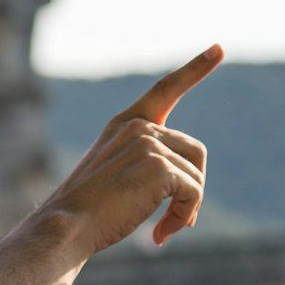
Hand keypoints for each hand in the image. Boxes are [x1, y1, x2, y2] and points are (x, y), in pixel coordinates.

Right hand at [35, 44, 222, 257]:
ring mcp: (149, 143)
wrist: (65, 226)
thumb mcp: (114, 176)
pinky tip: (159, 235)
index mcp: (124, 125)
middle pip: (193, 152)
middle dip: (190, 188)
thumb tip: (191, 188)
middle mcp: (138, 127)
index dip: (195, 69)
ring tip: (162, 231)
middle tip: (174, 221)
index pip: (165, 89)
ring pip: (196, 176)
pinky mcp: (160, 166)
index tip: (218, 48)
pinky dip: (184, 217)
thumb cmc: (85, 212)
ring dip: (187, 208)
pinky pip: (193, 193)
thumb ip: (146, 166)